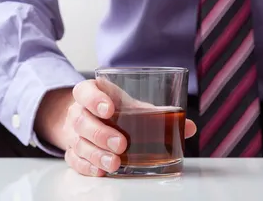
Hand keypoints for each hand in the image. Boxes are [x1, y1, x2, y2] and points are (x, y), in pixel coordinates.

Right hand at [38, 79, 196, 176]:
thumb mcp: (133, 106)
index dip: (94, 99)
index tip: (110, 109)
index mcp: (91, 93)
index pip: (85, 91)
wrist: (89, 118)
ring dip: (97, 154)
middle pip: (81, 120)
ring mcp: (73, 133)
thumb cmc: (116, 110)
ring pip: (78, 143)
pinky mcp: (73, 151)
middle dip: (101, 133)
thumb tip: (189, 126)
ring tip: (115, 163)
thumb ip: (158, 113)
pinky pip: (75, 160)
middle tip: (121, 143)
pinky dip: (88, 167)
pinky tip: (102, 171)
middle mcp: (79, 111)